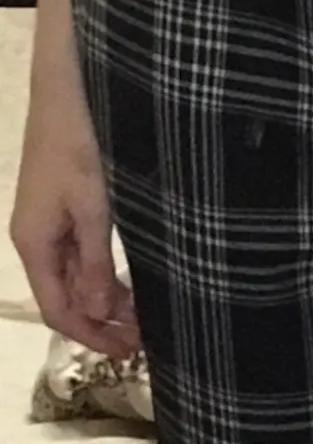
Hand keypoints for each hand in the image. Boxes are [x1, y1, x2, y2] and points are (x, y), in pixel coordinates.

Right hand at [10, 74, 139, 359]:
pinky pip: (84, 256)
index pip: (57, 309)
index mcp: (33, 243)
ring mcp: (50, 224)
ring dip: (108, 301)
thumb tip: (99, 312)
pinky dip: (107, 275)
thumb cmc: (81, 145)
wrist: (70, 89)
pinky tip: (133, 285)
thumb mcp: (94, 209)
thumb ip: (97, 263)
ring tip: (146, 318)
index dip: (91, 337)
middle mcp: (36, 239)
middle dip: (103, 323)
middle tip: (146, 341)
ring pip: (77, 279)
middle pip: (67, 298)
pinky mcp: (67, 209)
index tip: (128, 353)